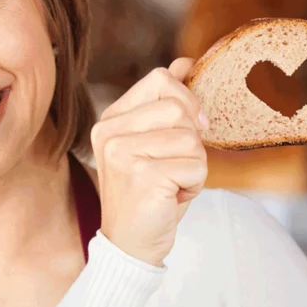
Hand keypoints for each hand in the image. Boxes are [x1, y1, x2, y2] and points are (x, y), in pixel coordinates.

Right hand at [91, 58, 207, 266]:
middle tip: (176, 164)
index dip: (187, 97)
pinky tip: (172, 197)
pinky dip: (195, 185)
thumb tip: (185, 62)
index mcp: (111, 119)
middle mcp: (110, 132)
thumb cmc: (148, 193)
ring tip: (172, 183)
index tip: (192, 123)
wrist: (131, 245)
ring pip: (191, 138)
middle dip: (192, 138)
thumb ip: (165, 102)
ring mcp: (123, 154)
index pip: (159, 79)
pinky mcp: (143, 176)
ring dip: (195, 165)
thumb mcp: (154, 142)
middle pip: (178, 106)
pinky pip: (196, 165)